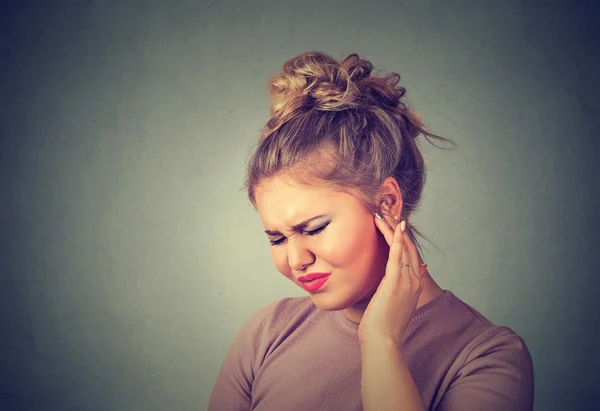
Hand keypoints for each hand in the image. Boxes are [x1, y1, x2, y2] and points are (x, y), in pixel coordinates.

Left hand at [357, 216, 425, 345]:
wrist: (383, 340)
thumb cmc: (384, 324)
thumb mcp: (399, 302)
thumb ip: (407, 286)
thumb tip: (421, 269)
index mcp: (414, 284)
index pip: (411, 255)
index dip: (403, 238)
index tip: (393, 224)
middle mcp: (414, 280)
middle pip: (409, 247)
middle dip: (398, 229)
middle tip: (387, 212)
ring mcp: (406, 281)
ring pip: (403, 248)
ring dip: (393, 229)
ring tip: (383, 214)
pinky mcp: (395, 282)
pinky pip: (397, 256)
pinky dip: (397, 240)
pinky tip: (394, 227)